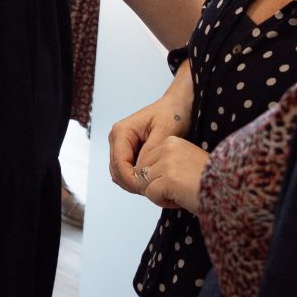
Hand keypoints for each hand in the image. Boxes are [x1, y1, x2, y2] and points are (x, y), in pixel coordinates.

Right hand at [107, 63, 193, 193]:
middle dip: (133, 183)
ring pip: (121, 173)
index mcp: (122, 132)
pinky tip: (154, 180)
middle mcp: (117, 139)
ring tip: (156, 186)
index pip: (119, 164)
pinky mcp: (129, 151)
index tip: (149, 189)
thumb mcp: (166, 131)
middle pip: (117, 171)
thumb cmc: (174, 113)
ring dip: (135, 183)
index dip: (132, 180)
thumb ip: (151, 151)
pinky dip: (138, 178)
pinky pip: (128, 171)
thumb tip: (141, 170)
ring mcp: (121, 146)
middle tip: (155, 191)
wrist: (180, 105)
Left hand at [136, 135, 208, 211]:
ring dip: (159, 194)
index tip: (179, 181)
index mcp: (173, 141)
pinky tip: (181, 200)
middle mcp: (168, 148)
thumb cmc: (211, 181)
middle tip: (178, 191)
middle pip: (142, 171)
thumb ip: (166, 164)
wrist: (231, 190)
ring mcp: (167, 162)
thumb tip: (141, 175)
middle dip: (154, 185)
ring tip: (181, 194)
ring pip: (144, 183)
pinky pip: (151, 194)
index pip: (147, 160)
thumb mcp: (187, 163)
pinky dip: (163, 202)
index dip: (159, 177)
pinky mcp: (167, 179)